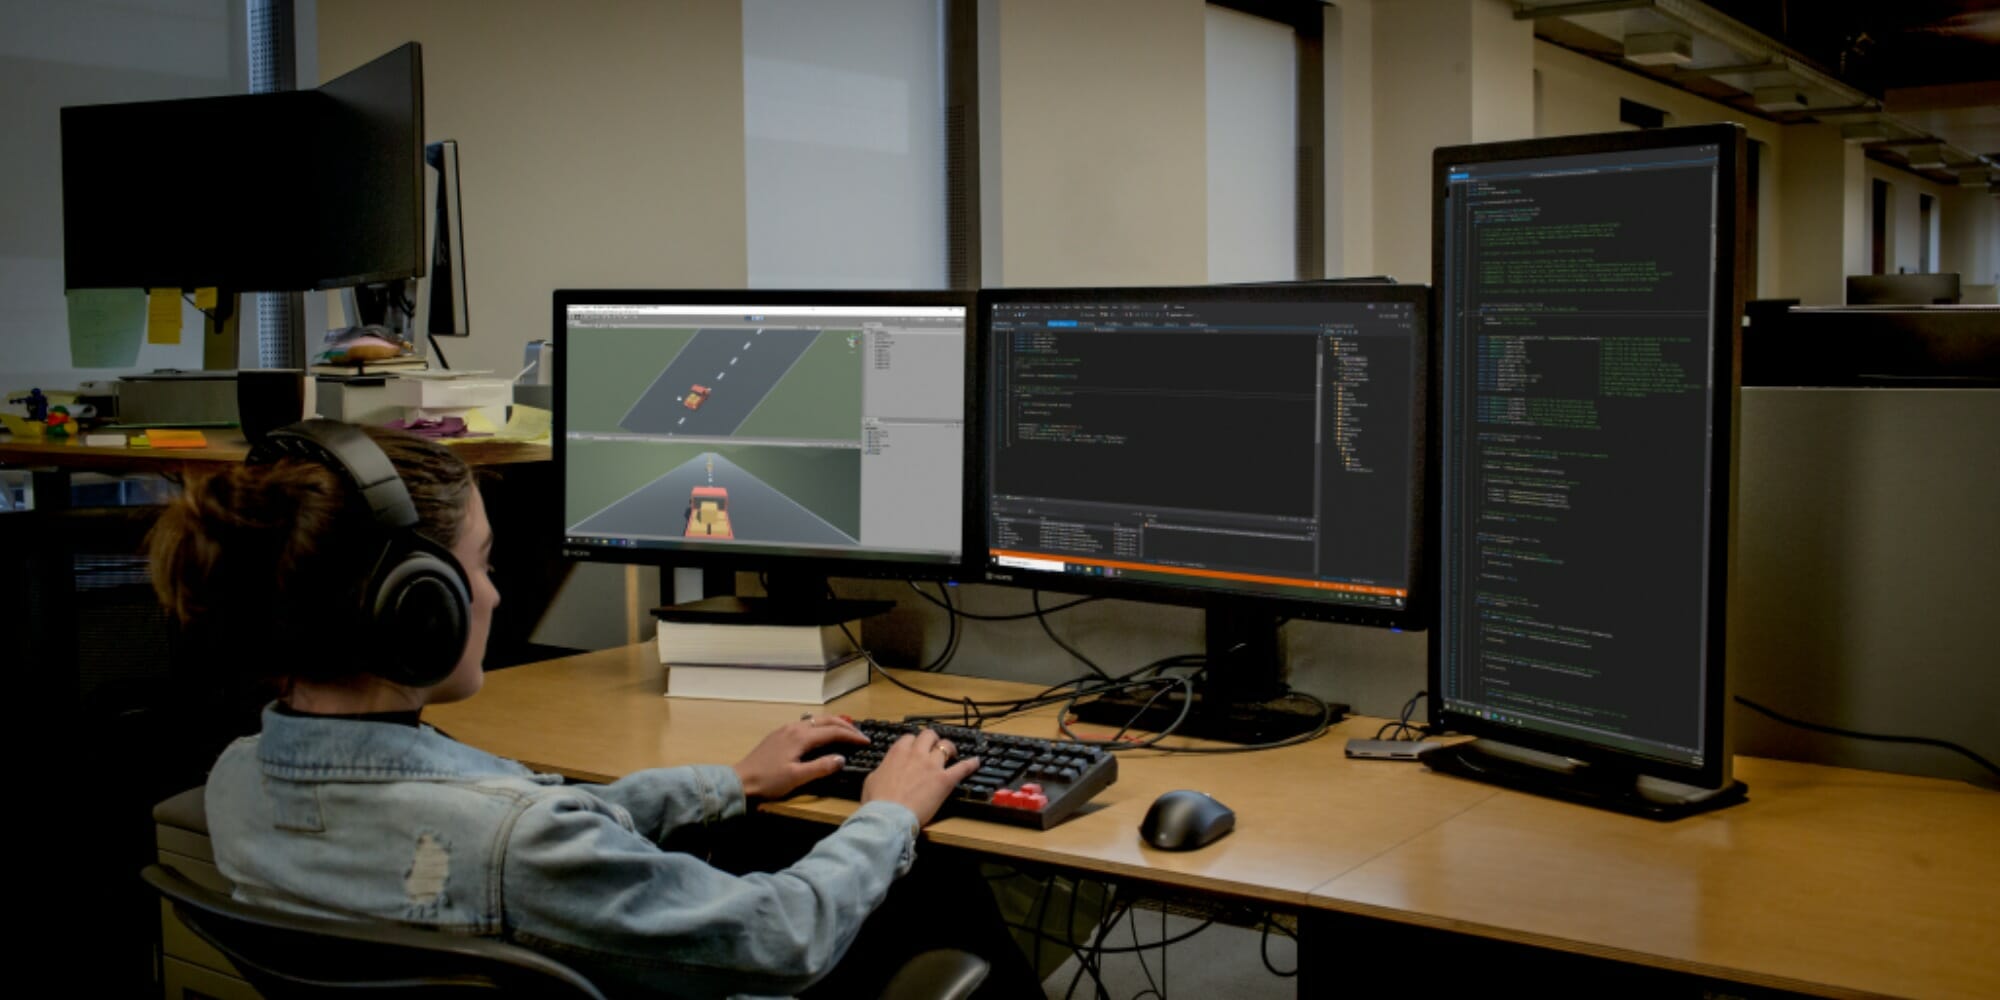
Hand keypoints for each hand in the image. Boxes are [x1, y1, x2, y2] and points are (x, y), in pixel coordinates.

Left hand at [732, 714, 868, 800]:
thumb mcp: (797, 777)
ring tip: (845, 732)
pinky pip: (806, 724)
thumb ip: (821, 767)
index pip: (833, 731)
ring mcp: (786, 729)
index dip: (852, 736)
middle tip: (860, 734)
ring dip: (833, 724)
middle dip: (846, 726)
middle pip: (826, 721)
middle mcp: (795, 728)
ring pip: (816, 720)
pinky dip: (820, 727)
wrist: (740, 780)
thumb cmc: (768, 781)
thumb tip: (841, 759)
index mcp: (801, 737)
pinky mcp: (779, 734)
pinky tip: (821, 735)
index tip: (866, 741)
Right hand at [861, 728, 980, 825]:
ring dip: (950, 748)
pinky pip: (962, 767)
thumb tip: (886, 769)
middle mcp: (916, 754)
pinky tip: (976, 762)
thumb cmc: (877, 801)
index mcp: (897, 752)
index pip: (909, 738)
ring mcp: (932, 765)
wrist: (888, 816)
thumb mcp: (872, 779)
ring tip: (953, 753)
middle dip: (933, 739)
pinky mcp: (945, 780)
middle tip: (934, 747)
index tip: (915, 748)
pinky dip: (971, 764)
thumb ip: (884, 769)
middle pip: (929, 735)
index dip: (914, 742)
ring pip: (946, 746)